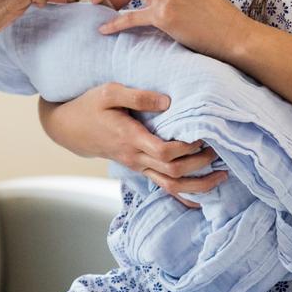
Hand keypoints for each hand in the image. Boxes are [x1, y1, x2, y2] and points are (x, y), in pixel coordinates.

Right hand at [37, 84, 228, 208]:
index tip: (203, 134)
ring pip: (170, 185)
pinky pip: (162, 187)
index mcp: (130, 138)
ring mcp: (137, 166)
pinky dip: (183, 194)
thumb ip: (138, 95)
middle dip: (200, 165)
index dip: (187, 147)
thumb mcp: (109, 92)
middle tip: (220, 151)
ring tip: (221, 177)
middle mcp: (135, 157)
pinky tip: (201, 199)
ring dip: (197, 185)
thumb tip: (168, 102)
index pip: (164, 152)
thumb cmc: (90, 106)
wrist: (69, 128)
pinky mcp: (139, 168)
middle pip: (173, 172)